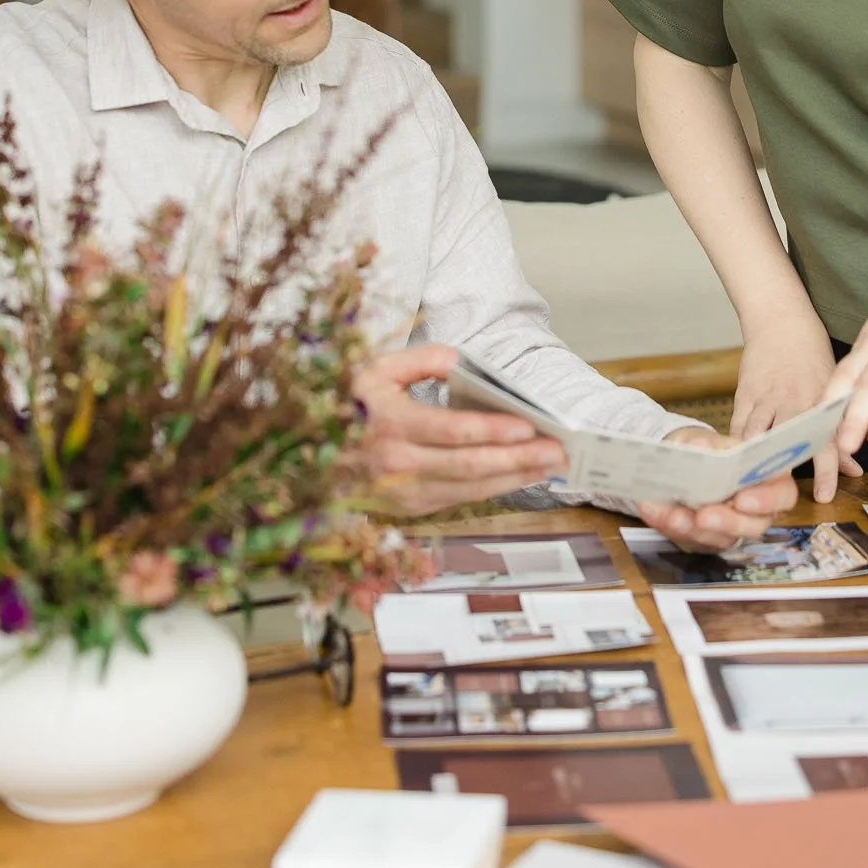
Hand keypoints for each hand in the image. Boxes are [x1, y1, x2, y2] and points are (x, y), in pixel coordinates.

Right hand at [354, 344, 567, 515]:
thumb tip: (460, 361)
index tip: (528, 425)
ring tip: (549, 466)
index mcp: (390, 425)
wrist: (311, 452)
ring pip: (469, 490)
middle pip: (469, 467)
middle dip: (518, 460)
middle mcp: (398, 466)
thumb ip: (420, 360)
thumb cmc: (350, 404)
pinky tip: (517, 477)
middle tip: (556, 452)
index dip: (492, 430)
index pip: (452, 431)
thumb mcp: (376, 368)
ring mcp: (404, 492)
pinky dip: (492, 489)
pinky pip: (459, 500)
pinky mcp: (409, 508)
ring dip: (514, 479)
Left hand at [632, 427, 799, 551]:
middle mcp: (754, 508)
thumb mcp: (703, 437)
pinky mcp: (706, 538)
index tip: (742, 499)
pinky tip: (653, 511)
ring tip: (671, 515)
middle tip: (704, 515)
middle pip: (754, 525)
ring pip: (721, 538)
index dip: (767, 500)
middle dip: (727, 522)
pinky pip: (690, 539)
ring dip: (693, 528)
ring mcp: (731, 527)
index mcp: (765, 476)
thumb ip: (704, 443)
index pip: (782, 493)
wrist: (680, 460)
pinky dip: (669, 526)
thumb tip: (701, 448)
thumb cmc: (703, 447)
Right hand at [731, 309, 838, 503]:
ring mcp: (766, 399)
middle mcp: (793, 402)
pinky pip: (738, 427)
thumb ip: (840, 430)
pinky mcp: (744, 396)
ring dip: (753, 464)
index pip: (825, 441)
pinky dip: (735, 447)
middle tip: (776, 500)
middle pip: (787, 443)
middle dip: (781, 474)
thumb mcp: (834, 388)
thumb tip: (855, 469)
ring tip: (748, 491)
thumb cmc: (812, 356)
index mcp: (819, 402)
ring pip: (756, 437)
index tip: (823, 496)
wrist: (780, 320)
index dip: (825, 470)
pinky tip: (732, 466)